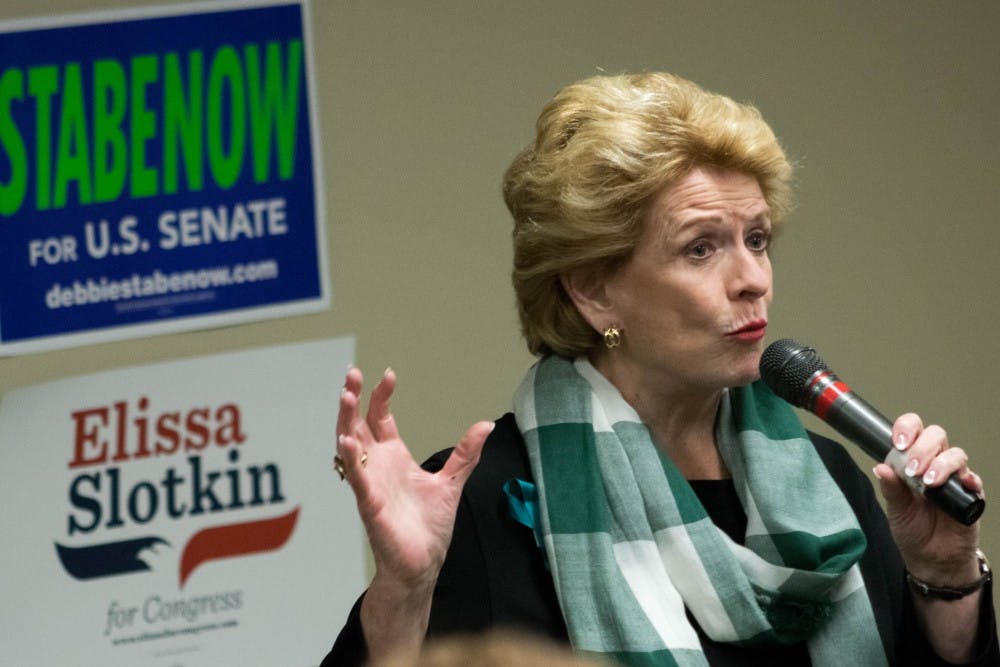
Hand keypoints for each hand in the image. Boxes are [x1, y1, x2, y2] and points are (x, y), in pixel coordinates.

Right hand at [335, 366, 493, 588]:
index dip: (380, 396)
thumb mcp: (452, 482)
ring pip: (350, 447)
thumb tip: (486, 424)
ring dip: (345, 421)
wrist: (423, 563)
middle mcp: (377, 467)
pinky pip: (356, 479)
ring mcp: (370, 484)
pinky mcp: (370, 505)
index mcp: (393, 458)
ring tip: (345, 396)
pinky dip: (350, 460)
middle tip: (352, 374)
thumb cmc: (429, 526)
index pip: (380, 418)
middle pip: (357, 425)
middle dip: (353, 400)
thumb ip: (465, 453)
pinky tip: (346, 441)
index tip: (389, 375)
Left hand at [873, 413, 982, 583]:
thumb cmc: (913, 531)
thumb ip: (890, 488)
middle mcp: (934, 465)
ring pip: (956, 454)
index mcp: (912, 462)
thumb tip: (881, 467)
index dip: (907, 428)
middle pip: (936, 436)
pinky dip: (969, 478)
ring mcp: (953, 479)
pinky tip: (962, 483)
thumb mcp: (896, 510)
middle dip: (923, 448)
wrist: (932, 560)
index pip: (913, 432)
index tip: (899, 442)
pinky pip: (974, 480)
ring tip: (928, 483)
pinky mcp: (971, 496)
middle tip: (913, 470)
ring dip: (942, 464)